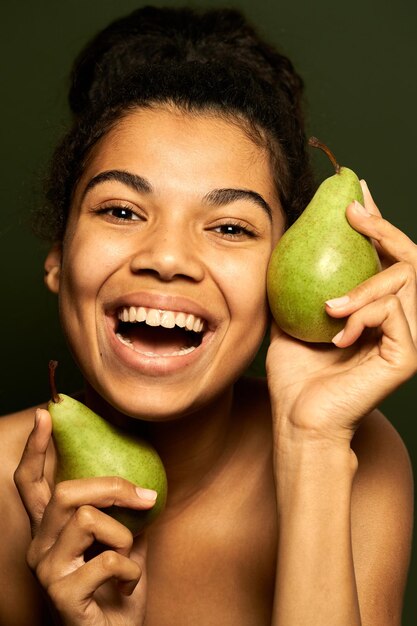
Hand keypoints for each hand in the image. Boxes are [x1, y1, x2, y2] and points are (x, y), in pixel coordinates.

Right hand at [14, 408, 154, 625]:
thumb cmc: (118, 591)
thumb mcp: (125, 541)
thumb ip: (124, 511)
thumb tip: (143, 474)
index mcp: (52, 530)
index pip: (32, 482)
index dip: (36, 448)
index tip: (46, 414)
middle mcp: (40, 546)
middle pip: (67, 492)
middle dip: (113, 487)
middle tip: (145, 497)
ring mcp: (47, 571)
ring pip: (87, 518)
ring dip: (124, 534)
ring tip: (128, 556)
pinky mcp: (61, 595)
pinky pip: (107, 559)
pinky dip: (131, 569)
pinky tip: (127, 585)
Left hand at [266, 180, 416, 444]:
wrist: (298, 417)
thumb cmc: (295, 372)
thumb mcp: (291, 315)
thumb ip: (298, 282)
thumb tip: (285, 238)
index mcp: (376, 308)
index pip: (385, 256)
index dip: (376, 221)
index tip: (354, 193)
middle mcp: (398, 318)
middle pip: (409, 260)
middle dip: (384, 229)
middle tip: (353, 212)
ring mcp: (406, 338)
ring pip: (405, 283)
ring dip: (365, 287)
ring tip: (330, 306)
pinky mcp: (406, 357)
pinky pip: (395, 315)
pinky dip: (363, 317)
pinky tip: (336, 334)